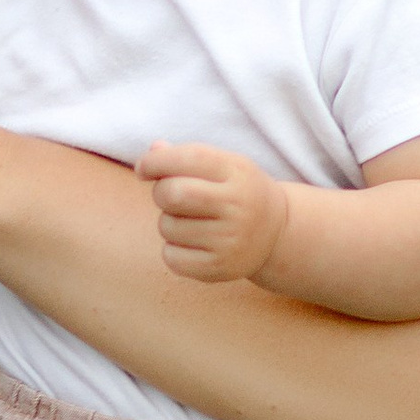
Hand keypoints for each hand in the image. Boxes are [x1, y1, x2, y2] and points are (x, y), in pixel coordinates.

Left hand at [137, 142, 290, 285]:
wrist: (275, 234)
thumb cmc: (236, 191)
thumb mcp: (223, 165)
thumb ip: (187, 156)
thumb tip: (153, 151)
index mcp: (237, 172)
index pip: (189, 158)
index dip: (155, 160)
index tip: (144, 168)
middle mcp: (237, 206)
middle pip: (172, 194)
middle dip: (160, 192)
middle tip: (169, 195)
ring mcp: (230, 240)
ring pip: (167, 226)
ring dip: (168, 222)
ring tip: (191, 221)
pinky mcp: (220, 268)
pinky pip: (171, 257)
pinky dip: (173, 249)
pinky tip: (193, 243)